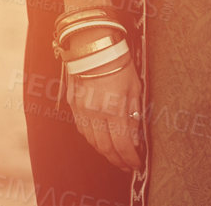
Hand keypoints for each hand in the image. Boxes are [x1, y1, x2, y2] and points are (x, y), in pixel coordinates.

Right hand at [64, 46, 142, 171]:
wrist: (93, 47)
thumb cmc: (119, 64)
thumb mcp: (135, 88)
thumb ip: (134, 115)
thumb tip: (135, 138)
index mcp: (113, 110)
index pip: (122, 145)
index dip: (130, 159)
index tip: (137, 164)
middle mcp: (95, 115)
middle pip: (105, 148)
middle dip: (117, 160)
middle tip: (127, 165)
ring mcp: (81, 111)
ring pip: (92, 141)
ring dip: (105, 152)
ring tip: (116, 155)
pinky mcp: (73, 106)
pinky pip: (83, 129)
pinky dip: (93, 139)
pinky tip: (102, 140)